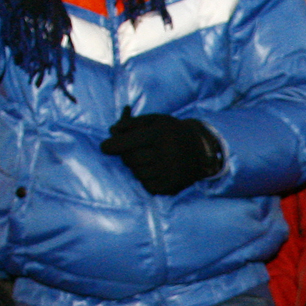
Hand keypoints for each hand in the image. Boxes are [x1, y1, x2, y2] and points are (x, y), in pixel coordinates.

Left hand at [101, 113, 222, 195]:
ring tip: (147, 159)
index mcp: (160, 134)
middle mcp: (166, 153)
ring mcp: (170, 171)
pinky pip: (147, 185)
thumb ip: (131, 123)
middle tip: (130, 150)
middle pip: (130, 159)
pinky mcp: (172, 185)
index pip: (128, 142)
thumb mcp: (154, 120)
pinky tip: (154, 170)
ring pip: (137, 173)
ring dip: (136, 167)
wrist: (201, 149)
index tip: (104, 147)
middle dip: (125, 154)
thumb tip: (111, 131)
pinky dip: (146, 178)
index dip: (112, 145)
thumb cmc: (171, 132)